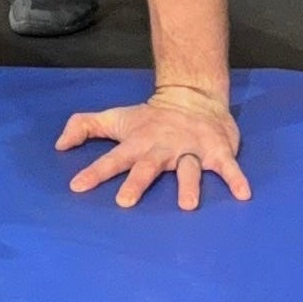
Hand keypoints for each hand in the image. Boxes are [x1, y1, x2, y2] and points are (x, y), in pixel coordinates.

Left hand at [56, 86, 251, 210]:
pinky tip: (244, 194)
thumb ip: (84, 127)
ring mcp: (190, 150)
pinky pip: (228, 166)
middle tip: (125, 201)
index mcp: (137, 143)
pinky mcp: (217, 151)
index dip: (94, 172)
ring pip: (189, 168)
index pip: (112, 158)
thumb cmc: (149, 117)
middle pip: (148, 166)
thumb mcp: (115, 119)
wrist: (192, 96)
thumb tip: (58, 144)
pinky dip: (236, 179)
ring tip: (187, 205)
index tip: (77, 186)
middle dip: (137, 182)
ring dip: (188, 184)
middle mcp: (162, 148)